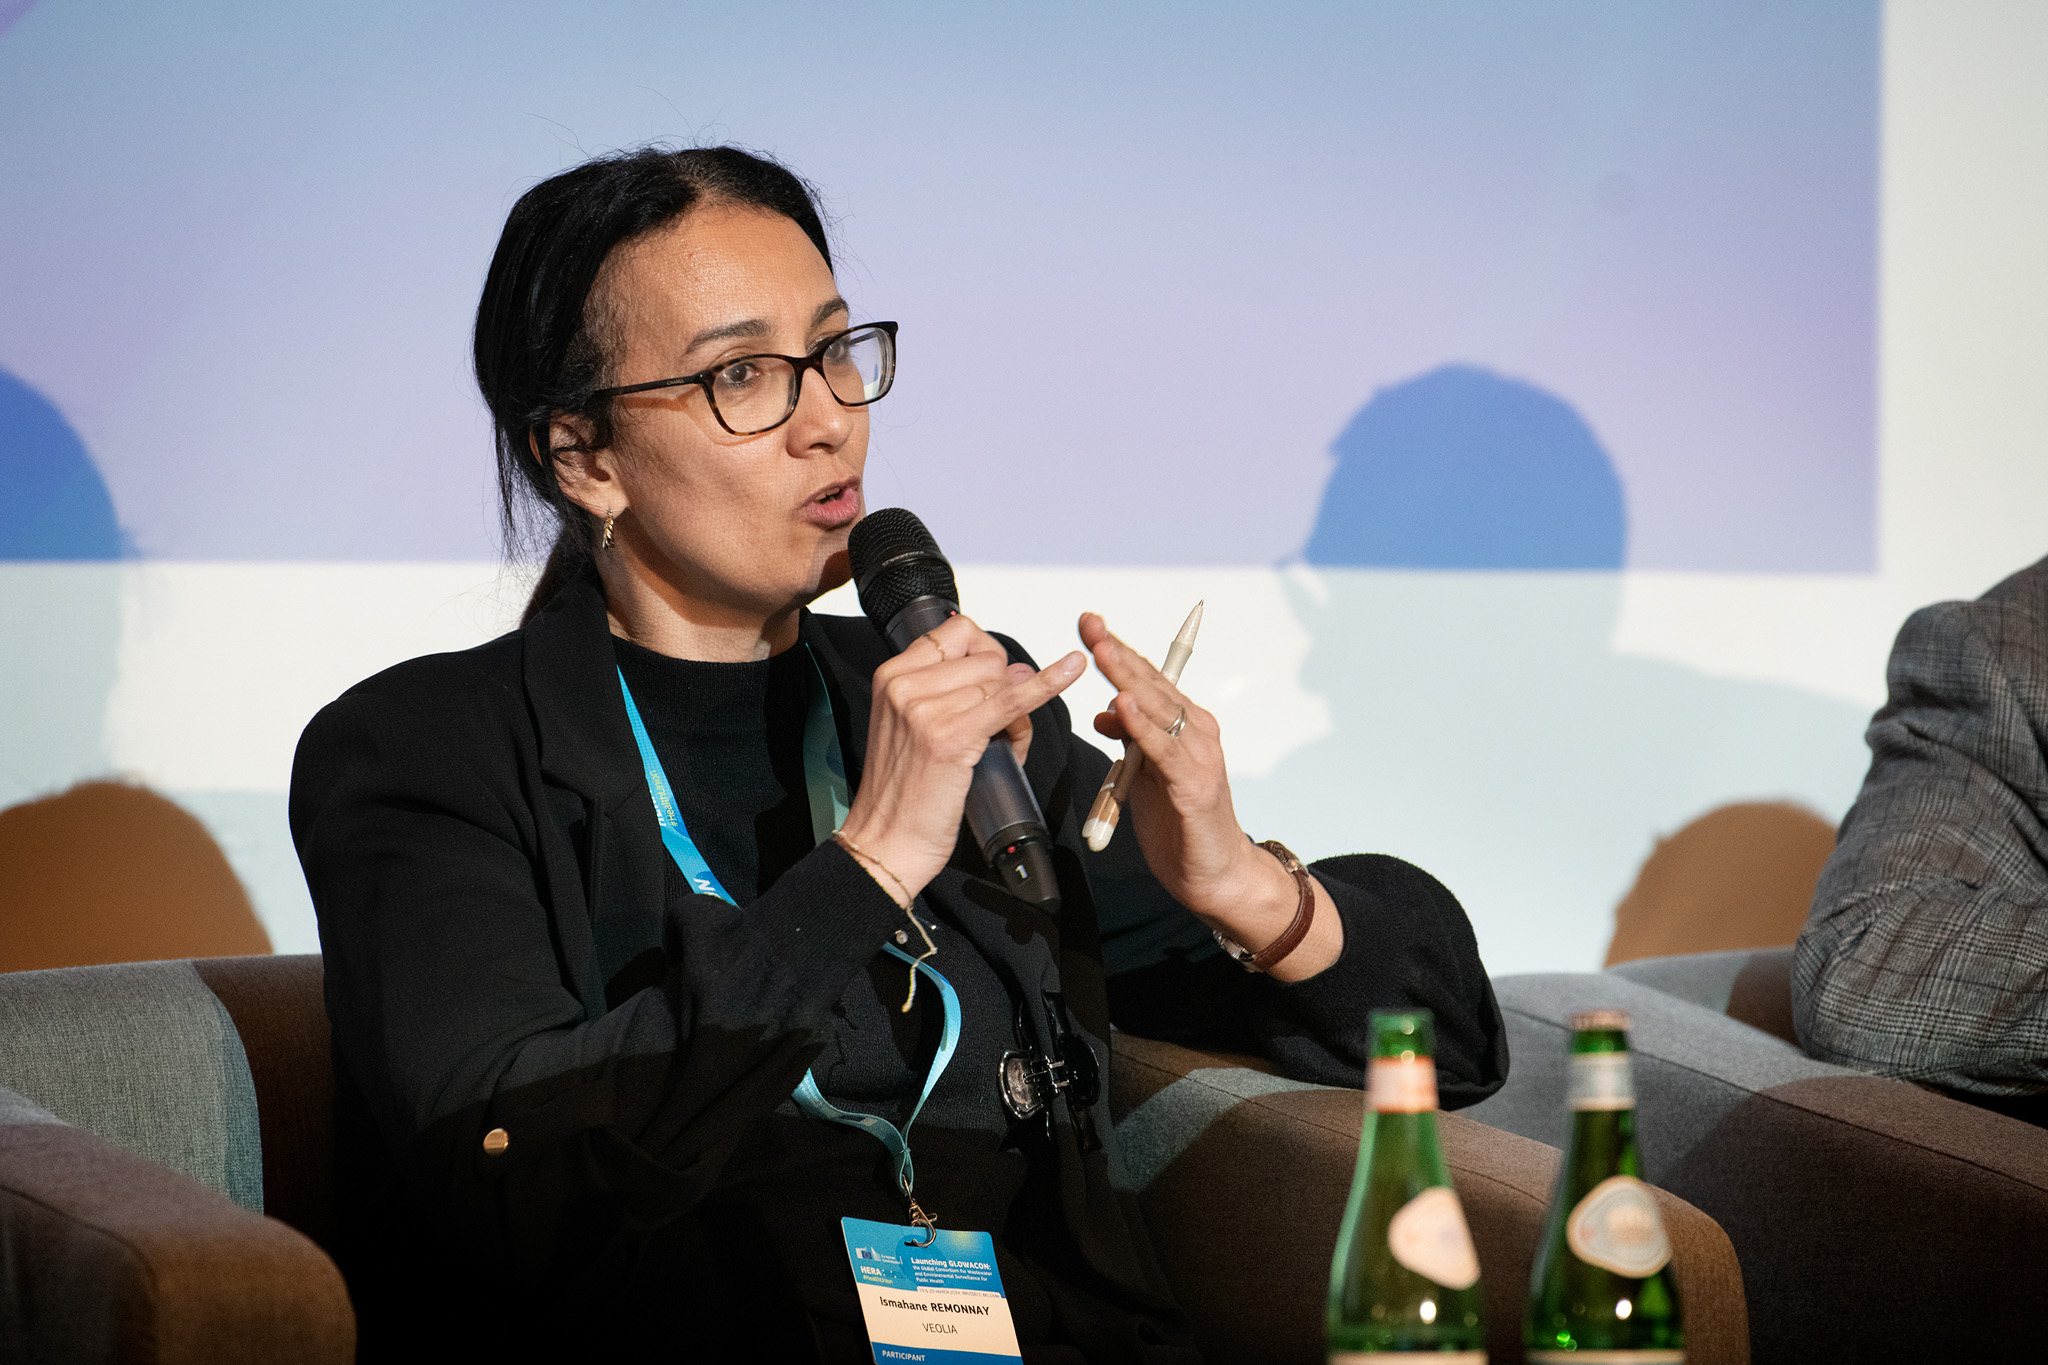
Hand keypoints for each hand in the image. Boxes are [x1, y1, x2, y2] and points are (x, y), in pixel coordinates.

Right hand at [838, 614, 1085, 904]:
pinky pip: (1012, 701)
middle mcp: (904, 685)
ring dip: (1017, 714)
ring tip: (1002, 747)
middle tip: (999, 727)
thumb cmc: (903, 792)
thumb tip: (1016, 670)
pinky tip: (1071, 670)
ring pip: (1002, 682)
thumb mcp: (911, 727)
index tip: (993, 679)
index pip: (956, 633)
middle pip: (986, 658)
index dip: (986, 653)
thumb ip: (950, 692)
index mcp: (891, 676)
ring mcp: (926, 709)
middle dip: (1006, 688)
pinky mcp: (952, 736)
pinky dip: (1046, 685)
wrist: (886, 842)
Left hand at [1081, 612, 1341, 980]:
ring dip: (1127, 678)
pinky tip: (1122, 707)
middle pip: (1150, 683)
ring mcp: (1199, 756)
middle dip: (1116, 651)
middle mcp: (1196, 731)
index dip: (1117, 649)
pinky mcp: (1195, 786)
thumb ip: (1129, 741)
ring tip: (1101, 650)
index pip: (1146, 678)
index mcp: (1182, 725)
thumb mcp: (1143, 775)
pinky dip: (1142, 727)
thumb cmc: (1180, 824)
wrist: (1216, 874)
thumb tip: (1104, 711)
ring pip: (1157, 708)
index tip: (1089, 622)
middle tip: (1089, 621)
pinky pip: (1163, 750)